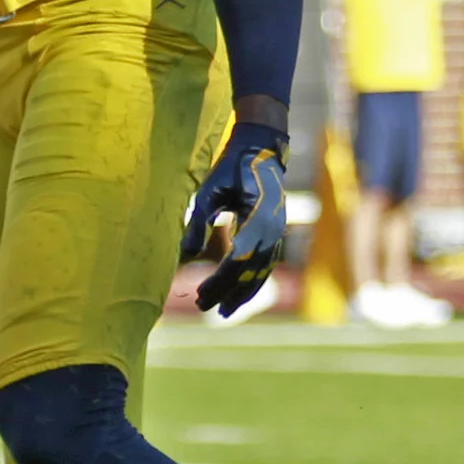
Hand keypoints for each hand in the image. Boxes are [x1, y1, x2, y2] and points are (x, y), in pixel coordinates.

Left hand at [179, 124, 286, 315]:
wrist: (261, 152)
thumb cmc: (233, 168)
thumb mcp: (211, 190)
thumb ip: (200, 220)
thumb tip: (186, 254)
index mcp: (259, 217)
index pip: (239, 259)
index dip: (220, 280)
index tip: (201, 294)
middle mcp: (273, 230)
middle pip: (250, 270)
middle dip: (227, 291)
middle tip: (202, 306)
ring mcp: (277, 234)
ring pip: (261, 272)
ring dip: (241, 293)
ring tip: (221, 312)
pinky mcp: (274, 235)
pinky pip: (264, 266)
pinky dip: (251, 282)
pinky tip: (236, 295)